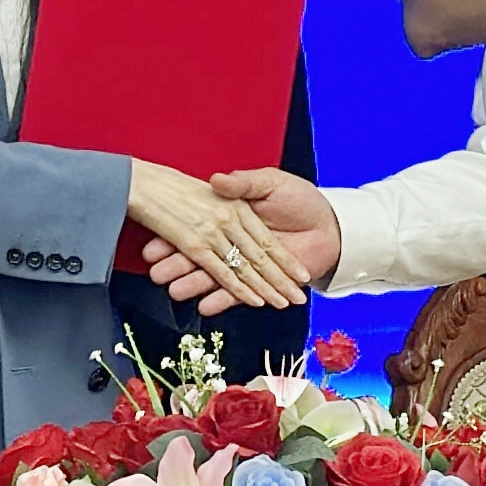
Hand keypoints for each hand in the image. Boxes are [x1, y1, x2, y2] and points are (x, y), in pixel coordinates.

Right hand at [144, 168, 338, 314]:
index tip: (155, 247)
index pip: (201, 228)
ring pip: (217, 276)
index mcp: (235, 214)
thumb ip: (244, 183)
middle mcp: (235, 239)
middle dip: (179, 266)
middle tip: (156, 274)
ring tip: (173, 292)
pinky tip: (205, 306)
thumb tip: (218, 180)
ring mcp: (244, 261)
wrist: (330, 224)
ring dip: (195, 286)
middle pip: (204, 255)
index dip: (178, 238)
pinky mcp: (257, 280)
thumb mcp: (270, 182)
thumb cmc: (301, 200)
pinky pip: (239, 291)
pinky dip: (224, 299)